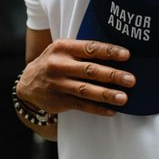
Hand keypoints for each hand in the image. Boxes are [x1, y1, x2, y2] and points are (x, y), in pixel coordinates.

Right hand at [17, 39, 135, 116]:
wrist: (27, 83)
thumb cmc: (54, 62)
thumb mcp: (62, 49)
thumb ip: (82, 50)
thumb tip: (116, 52)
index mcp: (62, 48)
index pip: (89, 48)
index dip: (108, 51)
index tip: (126, 55)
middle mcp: (59, 65)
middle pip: (89, 70)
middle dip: (112, 75)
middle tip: (131, 79)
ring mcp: (58, 85)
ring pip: (86, 90)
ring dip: (106, 94)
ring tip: (124, 98)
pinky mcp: (59, 101)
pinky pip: (81, 106)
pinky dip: (97, 109)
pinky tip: (112, 111)